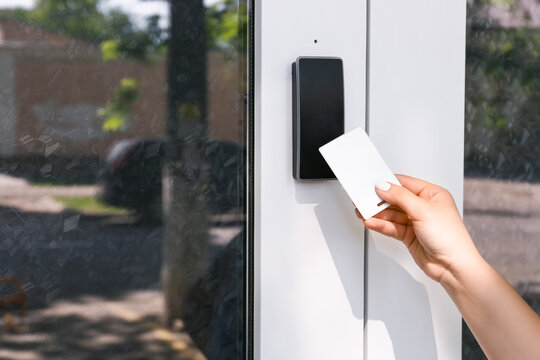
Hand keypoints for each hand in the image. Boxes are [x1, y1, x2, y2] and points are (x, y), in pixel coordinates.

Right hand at [356, 174, 480, 282]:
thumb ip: (400, 197)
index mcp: (432, 194)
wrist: (453, 266)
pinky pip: (391, 227)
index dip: (389, 183)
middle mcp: (424, 207)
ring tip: (363, 212)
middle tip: (364, 199)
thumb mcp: (423, 210)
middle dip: (380, 201)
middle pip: (396, 199)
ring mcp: (416, 222)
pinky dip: (381, 225)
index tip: (373, 183)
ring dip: (377, 214)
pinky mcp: (409, 235)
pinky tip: (371, 222)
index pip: (405, 184)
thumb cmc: (450, 238)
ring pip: (391, 214)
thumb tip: (384, 186)